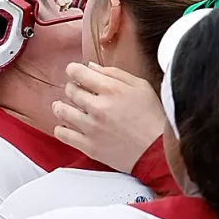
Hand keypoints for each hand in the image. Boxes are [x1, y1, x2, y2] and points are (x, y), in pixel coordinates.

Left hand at [52, 63, 168, 172]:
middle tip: (77, 91)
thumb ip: (114, 73)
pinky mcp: (89, 146)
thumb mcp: (141, 86)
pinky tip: (66, 126)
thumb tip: (90, 67)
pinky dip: (61, 128)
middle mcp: (98, 107)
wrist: (157, 151)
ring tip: (64, 107)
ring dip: (61, 106)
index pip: (77, 72)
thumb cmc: (153, 118)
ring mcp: (91, 128)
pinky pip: (62, 134)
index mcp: (111, 89)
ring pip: (62, 111)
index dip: (73, 70)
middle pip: (70, 90)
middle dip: (72, 88)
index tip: (75, 73)